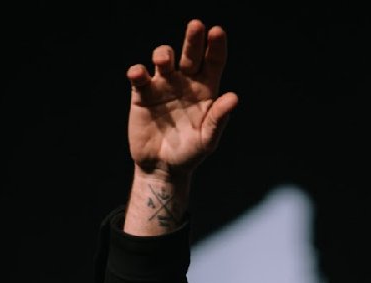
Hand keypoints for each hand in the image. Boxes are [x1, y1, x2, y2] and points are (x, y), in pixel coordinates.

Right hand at [126, 19, 237, 177]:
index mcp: (205, 91)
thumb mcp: (207, 140)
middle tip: (196, 25)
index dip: (215, 46)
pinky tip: (139, 75)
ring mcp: (163, 86)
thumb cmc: (190, 155)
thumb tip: (234, 97)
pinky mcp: (142, 94)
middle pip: (190, 53)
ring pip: (163, 58)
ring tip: (163, 62)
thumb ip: (218, 119)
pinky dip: (137, 72)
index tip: (217, 32)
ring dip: (163, 54)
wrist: (162, 169)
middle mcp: (185, 83)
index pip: (213, 62)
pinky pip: (139, 77)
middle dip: (192, 38)